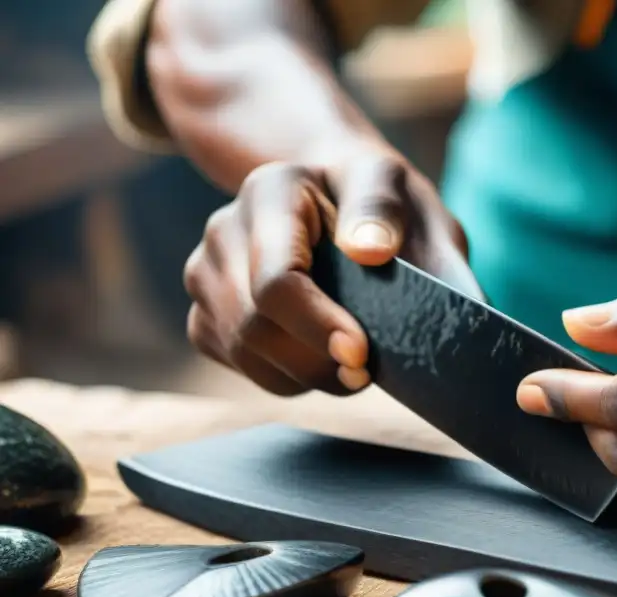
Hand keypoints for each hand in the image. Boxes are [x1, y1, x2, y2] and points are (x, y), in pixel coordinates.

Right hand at [183, 143, 481, 395]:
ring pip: (244, 351)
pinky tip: (318, 357)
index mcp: (270, 191)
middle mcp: (225, 230)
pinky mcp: (205, 310)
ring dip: (302, 374)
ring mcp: (205, 272)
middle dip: (315, 362)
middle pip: (254, 326)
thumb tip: (369, 250)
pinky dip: (282, 374)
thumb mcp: (391, 183)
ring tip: (351, 366)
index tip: (360, 354)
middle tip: (366, 374)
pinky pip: (237, 362)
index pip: (277, 279)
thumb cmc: (374, 196)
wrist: (337, 194)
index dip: (317, 326)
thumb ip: (384, 209)